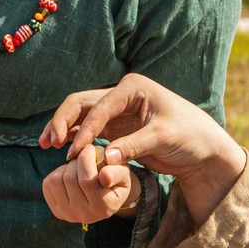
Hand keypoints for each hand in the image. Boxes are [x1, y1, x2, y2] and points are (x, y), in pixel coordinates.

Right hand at [41, 75, 245, 223]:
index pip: (99, 106)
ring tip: (46, 145)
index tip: (74, 152)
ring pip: (80, 116)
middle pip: (81, 103)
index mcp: (132, 87)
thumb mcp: (163, 139)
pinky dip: (75, 139)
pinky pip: (88, 131)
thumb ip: (134, 147)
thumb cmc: (190, 136)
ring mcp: (116, 111)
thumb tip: (106, 160)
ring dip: (64, 129)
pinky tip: (64, 154)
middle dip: (63, 121)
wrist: (202, 149)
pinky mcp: (115, 128)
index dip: (85, 129)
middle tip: (49, 142)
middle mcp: (120, 95)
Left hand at [41, 148, 138, 224]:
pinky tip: (69, 175)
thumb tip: (104, 175)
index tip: (90, 148)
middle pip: (70, 179)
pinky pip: (47, 184)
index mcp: (105, 208)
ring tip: (78, 167)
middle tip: (85, 157)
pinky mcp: (57, 211)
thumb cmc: (115, 179)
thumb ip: (116, 172)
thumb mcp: (123, 173)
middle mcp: (86, 216)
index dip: (86, 158)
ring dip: (66, 167)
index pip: (87, 180)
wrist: (106, 195)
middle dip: (76, 161)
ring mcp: (69, 215)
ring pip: (56, 180)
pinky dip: (57, 173)